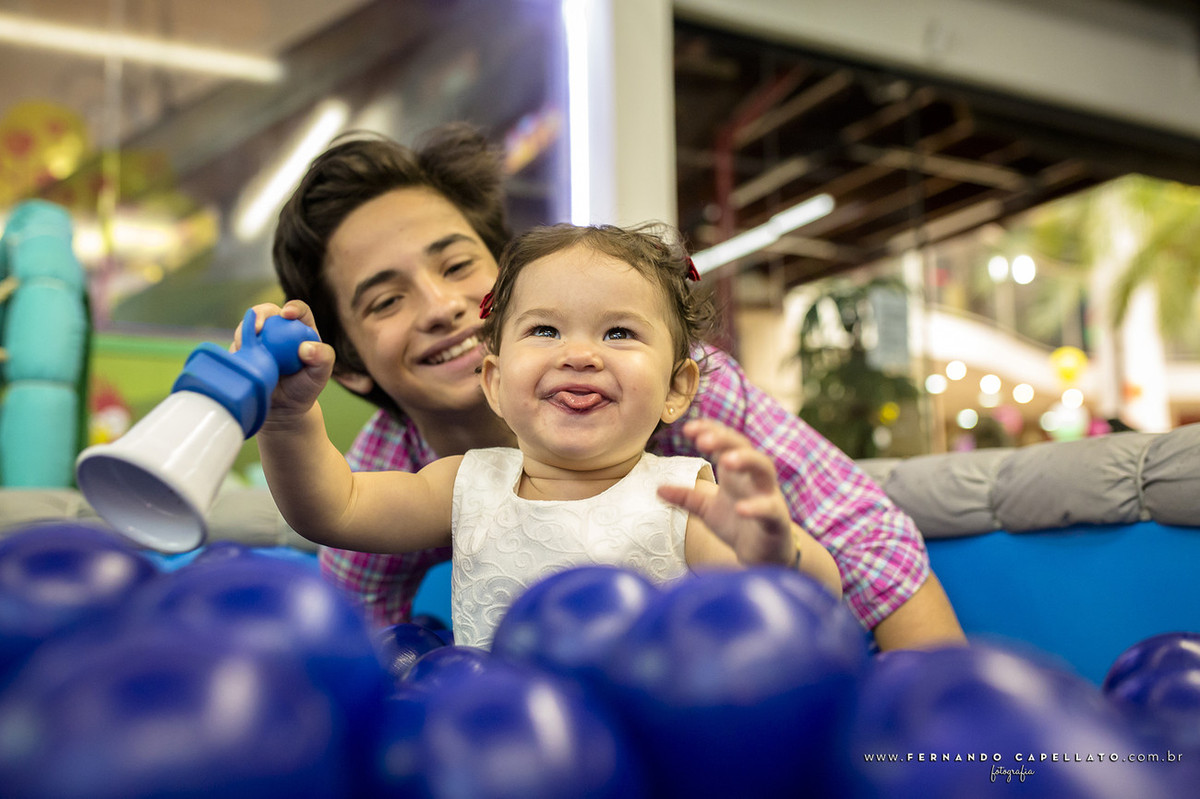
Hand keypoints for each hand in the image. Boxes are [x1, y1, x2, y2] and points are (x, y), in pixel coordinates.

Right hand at [233, 300, 334, 421]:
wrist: (281, 408)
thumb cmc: (304, 388)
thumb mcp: (320, 375)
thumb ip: (323, 359)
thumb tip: (305, 347)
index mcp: (300, 329)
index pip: (299, 310)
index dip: (293, 307)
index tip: (287, 314)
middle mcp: (278, 329)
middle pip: (267, 311)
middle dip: (260, 314)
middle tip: (257, 328)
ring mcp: (259, 339)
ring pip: (247, 326)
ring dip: (244, 333)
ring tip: (246, 348)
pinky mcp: (243, 350)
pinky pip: (235, 345)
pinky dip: (236, 349)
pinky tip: (241, 360)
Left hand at [657, 419, 796, 566]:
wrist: (763, 558)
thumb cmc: (738, 526)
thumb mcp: (706, 510)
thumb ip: (685, 497)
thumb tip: (657, 489)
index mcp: (736, 473)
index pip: (726, 442)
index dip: (710, 431)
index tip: (688, 429)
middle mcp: (753, 479)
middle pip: (744, 447)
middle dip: (725, 439)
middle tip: (702, 440)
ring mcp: (768, 496)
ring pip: (765, 468)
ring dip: (747, 460)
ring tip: (726, 460)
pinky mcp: (776, 520)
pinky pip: (771, 509)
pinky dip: (757, 507)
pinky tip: (740, 508)